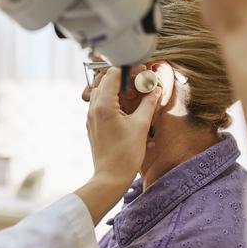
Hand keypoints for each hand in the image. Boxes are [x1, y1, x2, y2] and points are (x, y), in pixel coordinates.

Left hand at [75, 67, 160, 224]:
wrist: (110, 178)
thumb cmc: (125, 154)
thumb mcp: (141, 126)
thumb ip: (148, 104)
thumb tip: (155, 90)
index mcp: (103, 105)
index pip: (113, 74)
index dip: (129, 69)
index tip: (143, 71)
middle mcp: (93, 108)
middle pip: (106, 81)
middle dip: (124, 78)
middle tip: (141, 82)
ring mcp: (91, 117)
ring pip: (103, 93)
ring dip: (119, 90)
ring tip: (135, 96)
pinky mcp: (93, 125)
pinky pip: (101, 105)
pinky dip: (114, 101)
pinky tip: (128, 110)